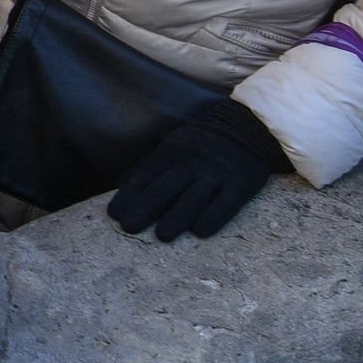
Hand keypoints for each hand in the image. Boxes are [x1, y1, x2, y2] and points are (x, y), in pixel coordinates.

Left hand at [104, 96, 285, 241]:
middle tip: (129, 227)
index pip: (147, 174)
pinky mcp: (242, 182)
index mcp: (173, 152)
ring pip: (195, 196)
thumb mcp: (173, 146)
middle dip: (146, 207)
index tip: (114, 215)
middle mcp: (194, 162)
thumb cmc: (201, 144)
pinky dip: (214, 216)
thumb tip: (121, 184)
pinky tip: (201, 232)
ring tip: (162, 236)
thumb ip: (149, 166)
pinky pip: (227, 201)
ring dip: (177, 216)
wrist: (248, 126)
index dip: (129, 195)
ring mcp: (218, 172)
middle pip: (167, 186)